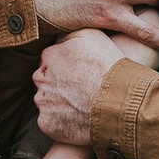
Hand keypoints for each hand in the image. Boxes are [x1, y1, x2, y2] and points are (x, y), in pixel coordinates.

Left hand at [34, 31, 122, 150]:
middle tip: (83, 91)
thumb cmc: (108, 66)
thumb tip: (60, 40)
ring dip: (61, 105)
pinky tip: (80, 121)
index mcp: (49, 55)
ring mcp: (42, 102)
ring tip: (85, 107)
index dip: (68, 68)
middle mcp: (40, 78)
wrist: (118, 101)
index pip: (52, 61)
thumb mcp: (91, 34)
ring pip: (48, 103)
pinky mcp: (47, 124)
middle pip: (47, 81)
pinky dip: (62, 123)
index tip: (82, 74)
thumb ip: (69, 36)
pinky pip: (51, 123)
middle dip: (61, 86)